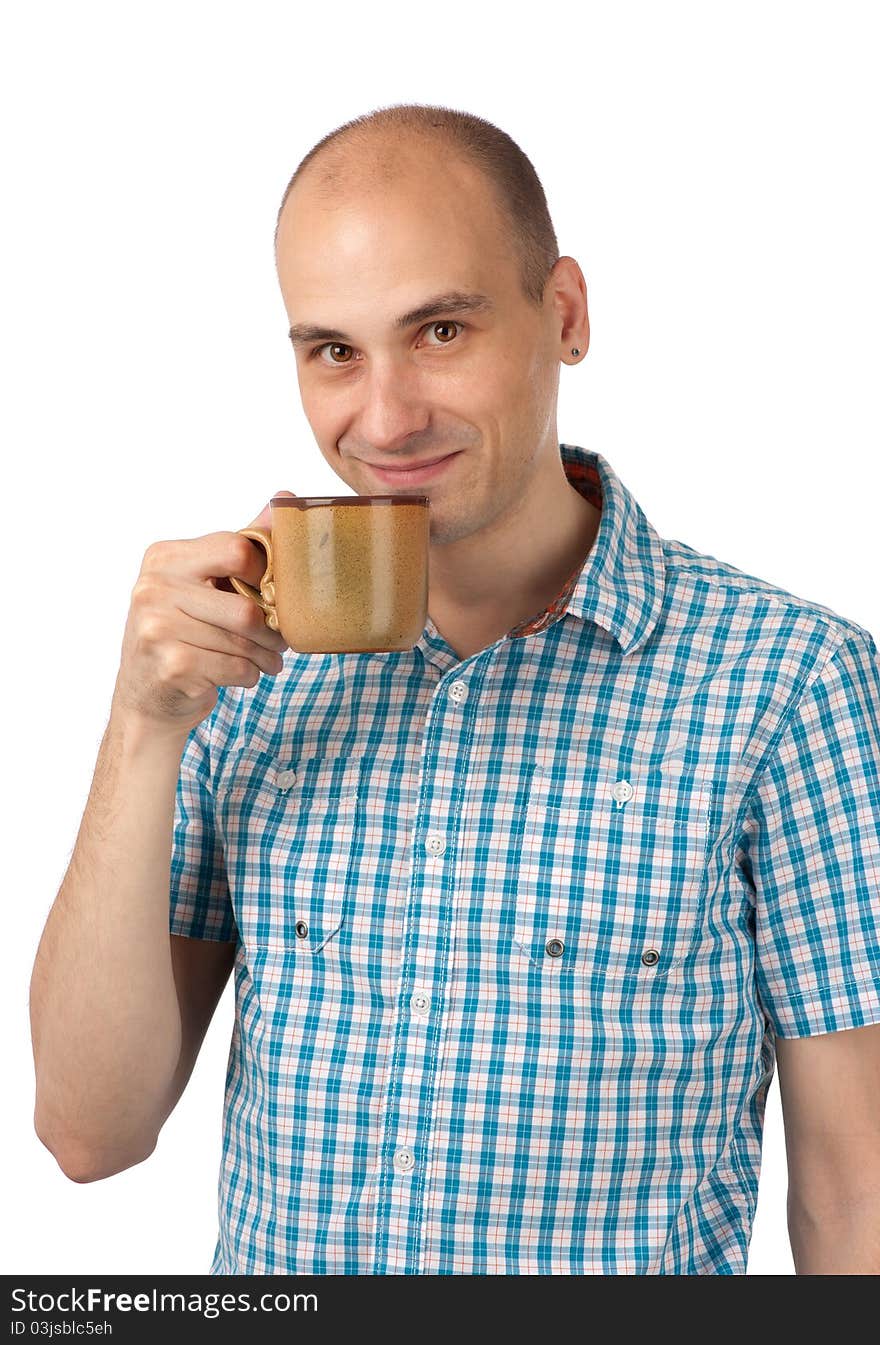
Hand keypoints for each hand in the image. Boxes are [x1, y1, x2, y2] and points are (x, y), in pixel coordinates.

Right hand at [111, 492, 295, 736]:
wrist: (146, 697)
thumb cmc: (184, 633)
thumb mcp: (204, 584)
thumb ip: (242, 544)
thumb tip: (285, 498)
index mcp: (165, 557)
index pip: (236, 549)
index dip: (266, 575)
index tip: (271, 595)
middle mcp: (153, 587)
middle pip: (246, 606)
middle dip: (272, 631)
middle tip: (279, 641)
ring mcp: (157, 627)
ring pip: (244, 641)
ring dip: (265, 657)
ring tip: (266, 661)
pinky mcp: (170, 665)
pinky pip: (236, 668)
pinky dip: (249, 676)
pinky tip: (242, 675)